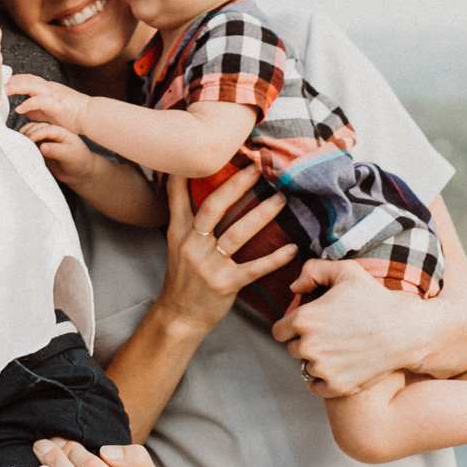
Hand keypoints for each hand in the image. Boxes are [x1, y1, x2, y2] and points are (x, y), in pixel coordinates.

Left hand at [5, 74, 90, 133]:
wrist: (91, 115)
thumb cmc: (73, 115)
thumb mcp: (51, 111)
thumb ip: (38, 109)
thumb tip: (25, 110)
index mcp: (48, 88)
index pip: (28, 79)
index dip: (15, 79)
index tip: (1, 82)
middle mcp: (50, 87)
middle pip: (27, 79)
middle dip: (11, 80)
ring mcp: (54, 94)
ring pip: (32, 85)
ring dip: (17, 88)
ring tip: (4, 92)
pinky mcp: (57, 104)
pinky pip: (41, 101)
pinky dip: (29, 103)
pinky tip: (20, 109)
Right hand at [20, 121, 97, 186]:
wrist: (79, 172)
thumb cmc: (79, 162)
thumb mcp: (71, 156)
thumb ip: (57, 151)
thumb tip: (42, 146)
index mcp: (61, 132)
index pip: (47, 129)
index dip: (37, 133)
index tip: (29, 139)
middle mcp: (51, 133)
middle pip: (35, 128)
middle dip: (27, 134)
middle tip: (19, 143)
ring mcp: (44, 140)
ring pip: (29, 133)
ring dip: (23, 138)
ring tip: (17, 146)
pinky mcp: (38, 147)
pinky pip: (28, 143)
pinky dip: (22, 144)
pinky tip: (19, 150)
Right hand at [156, 166, 295, 330]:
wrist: (178, 317)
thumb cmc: (182, 278)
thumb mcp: (174, 245)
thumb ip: (184, 217)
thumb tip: (187, 186)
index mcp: (178, 233)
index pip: (178, 196)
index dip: (187, 173)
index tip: (203, 149)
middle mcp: (191, 245)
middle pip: (214, 207)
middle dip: (237, 184)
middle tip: (258, 166)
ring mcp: (208, 266)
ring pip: (238, 233)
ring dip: (262, 214)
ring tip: (281, 198)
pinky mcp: (226, 285)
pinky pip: (255, 268)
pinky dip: (275, 258)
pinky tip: (292, 248)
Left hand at [274, 261, 424, 396]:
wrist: (406, 330)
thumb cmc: (376, 298)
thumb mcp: (346, 271)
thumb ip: (313, 270)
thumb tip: (294, 288)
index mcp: (305, 319)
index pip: (279, 331)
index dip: (293, 327)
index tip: (310, 325)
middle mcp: (309, 346)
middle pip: (292, 349)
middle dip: (306, 342)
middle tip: (330, 335)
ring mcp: (323, 369)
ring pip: (305, 367)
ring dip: (316, 361)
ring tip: (339, 349)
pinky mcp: (337, 387)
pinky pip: (315, 387)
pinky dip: (323, 380)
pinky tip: (338, 367)